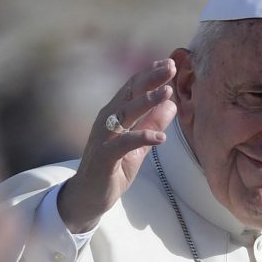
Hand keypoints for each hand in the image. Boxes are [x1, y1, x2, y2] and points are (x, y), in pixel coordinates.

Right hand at [58, 60, 177, 232]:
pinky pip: (123, 144)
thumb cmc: (113, 169)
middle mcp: (106, 121)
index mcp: (114, 115)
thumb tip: (172, 105)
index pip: (132, 89)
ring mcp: (103, 138)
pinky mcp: (104, 157)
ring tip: (167, 93)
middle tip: (170, 67)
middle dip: (150, 79)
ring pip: (125, 114)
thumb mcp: (139, 146)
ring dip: (147, 102)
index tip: (168, 63)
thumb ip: (152, 124)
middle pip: (129, 94)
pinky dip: (142, 137)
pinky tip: (161, 137)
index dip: (149, 75)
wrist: (88, 198)